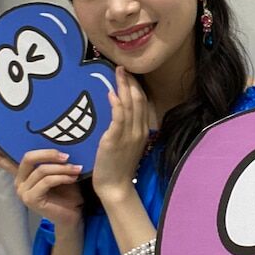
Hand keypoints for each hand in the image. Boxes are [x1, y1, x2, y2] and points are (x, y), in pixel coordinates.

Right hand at [0, 132, 83, 230]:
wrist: (72, 215)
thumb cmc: (67, 191)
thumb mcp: (59, 171)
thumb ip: (51, 159)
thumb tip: (58, 139)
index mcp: (22, 174)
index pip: (1, 160)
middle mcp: (18, 181)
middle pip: (28, 158)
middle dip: (48, 154)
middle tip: (66, 155)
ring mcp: (22, 191)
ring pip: (41, 170)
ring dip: (62, 168)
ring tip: (76, 168)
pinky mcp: (30, 199)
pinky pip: (46, 181)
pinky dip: (62, 177)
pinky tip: (73, 177)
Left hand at [90, 67, 153, 204]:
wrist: (115, 186)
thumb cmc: (118, 166)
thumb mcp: (128, 144)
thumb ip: (127, 128)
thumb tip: (120, 110)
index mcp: (143, 130)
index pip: (143, 103)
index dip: (136, 86)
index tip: (128, 74)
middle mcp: (139, 130)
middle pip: (138, 100)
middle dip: (130, 82)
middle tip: (122, 67)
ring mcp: (128, 135)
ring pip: (130, 105)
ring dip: (124, 87)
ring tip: (118, 73)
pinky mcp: (115, 140)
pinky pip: (119, 118)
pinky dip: (117, 104)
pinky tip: (112, 93)